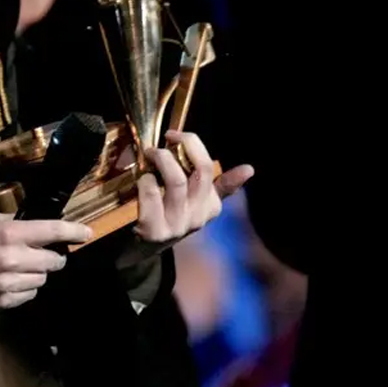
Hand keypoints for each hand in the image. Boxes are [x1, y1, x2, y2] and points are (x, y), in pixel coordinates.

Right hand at [0, 213, 91, 315]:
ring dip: (36, 274)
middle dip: (50, 257)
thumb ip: (15, 224)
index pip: (52, 231)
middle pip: (54, 261)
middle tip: (38, 254)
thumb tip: (42, 228)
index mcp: (8, 234)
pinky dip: (24, 289)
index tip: (86, 233)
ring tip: (16, 268)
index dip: (74, 231)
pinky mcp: (4, 301)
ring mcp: (8, 283)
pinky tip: (8, 281)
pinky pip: (29, 295)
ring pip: (42, 280)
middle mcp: (12, 259)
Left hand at [128, 131, 252, 259]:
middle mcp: (199, 217)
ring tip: (150, 153)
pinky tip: (141, 178)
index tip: (185, 135)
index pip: (223, 178)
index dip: (204, 152)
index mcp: (211, 206)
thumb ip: (217, 184)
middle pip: (202, 171)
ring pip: (177, 181)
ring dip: (162, 158)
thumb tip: (250, 170)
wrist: (137, 251)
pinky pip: (153, 195)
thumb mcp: (192, 201)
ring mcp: (178, 225)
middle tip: (168, 136)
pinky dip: (145, 180)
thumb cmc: (165, 215)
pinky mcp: (155, 231)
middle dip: (186, 144)